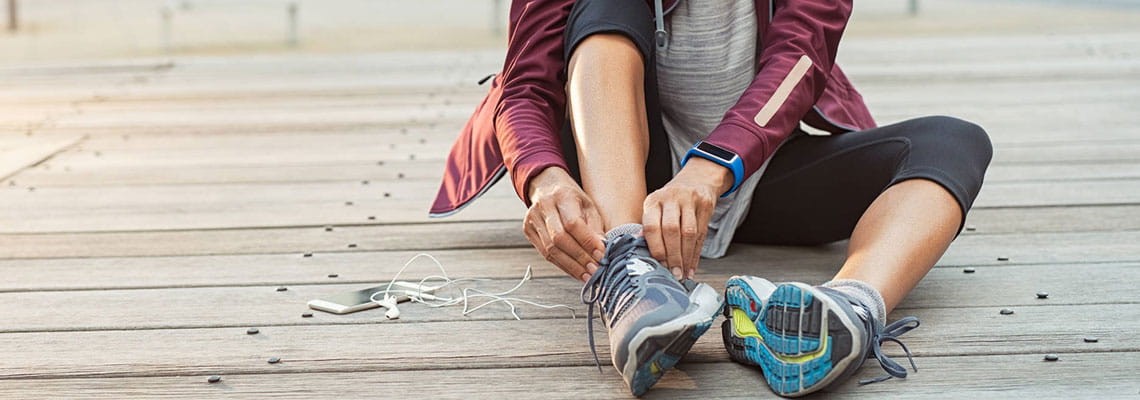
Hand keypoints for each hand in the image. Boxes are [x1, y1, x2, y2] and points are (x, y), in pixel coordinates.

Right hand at [523, 167, 606, 281]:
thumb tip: (603, 250)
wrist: (547, 186)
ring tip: (587, 276)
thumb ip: (595, 227)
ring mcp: (532, 219)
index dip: (587, 242)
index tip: (601, 255)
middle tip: (595, 270)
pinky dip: (562, 265)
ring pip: (550, 250)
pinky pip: (545, 253)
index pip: (573, 223)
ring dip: (571, 266)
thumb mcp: (588, 205)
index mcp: (562, 196)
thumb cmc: (572, 197)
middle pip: (559, 239)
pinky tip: (575, 272)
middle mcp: (544, 207)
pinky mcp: (528, 230)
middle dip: (579, 258)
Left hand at [642, 157, 731, 278]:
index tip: (659, 265)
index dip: (656, 248)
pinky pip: (701, 234)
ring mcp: (690, 200)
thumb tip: (640, 252)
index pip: (651, 226)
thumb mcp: (656, 208)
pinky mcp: (705, 205)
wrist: (696, 180)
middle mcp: (670, 198)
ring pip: (689, 233)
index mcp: (653, 201)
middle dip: (673, 256)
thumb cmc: (672, 201)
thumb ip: (649, 228)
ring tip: (682, 273)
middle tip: (673, 274)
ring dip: (685, 257)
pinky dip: (696, 254)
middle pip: (671, 230)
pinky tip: (692, 267)